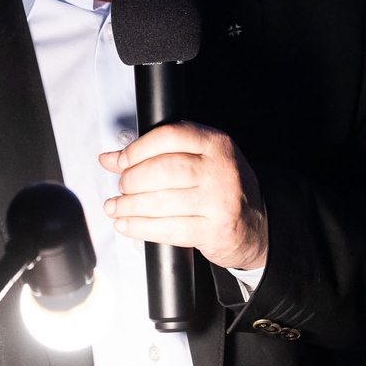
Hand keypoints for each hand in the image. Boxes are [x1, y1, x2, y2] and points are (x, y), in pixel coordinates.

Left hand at [100, 122, 267, 270]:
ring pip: (162, 201)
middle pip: (163, 169)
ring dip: (129, 206)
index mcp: (215, 143)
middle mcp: (220, 169)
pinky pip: (168, 228)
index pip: (170, 135)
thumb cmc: (220, 188)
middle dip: (132, 180)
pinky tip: (126, 224)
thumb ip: (157, 154)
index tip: (119, 161)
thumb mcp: (198, 159)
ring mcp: (219, 201)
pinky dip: (140, 227)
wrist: (254, 224)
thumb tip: (111, 159)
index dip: (137, 148)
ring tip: (115, 207)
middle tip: (122, 187)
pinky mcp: (214, 230)